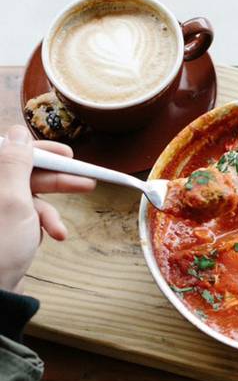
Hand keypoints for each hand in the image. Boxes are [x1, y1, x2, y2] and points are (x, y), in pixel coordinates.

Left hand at [0, 125, 95, 292]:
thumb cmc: (0, 247)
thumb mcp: (12, 200)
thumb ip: (16, 163)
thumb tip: (18, 133)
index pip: (12, 151)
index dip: (41, 152)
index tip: (68, 155)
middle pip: (24, 174)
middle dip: (56, 183)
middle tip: (85, 183)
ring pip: (29, 198)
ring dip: (50, 212)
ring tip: (61, 230)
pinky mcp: (3, 227)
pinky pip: (27, 216)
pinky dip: (42, 226)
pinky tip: (49, 238)